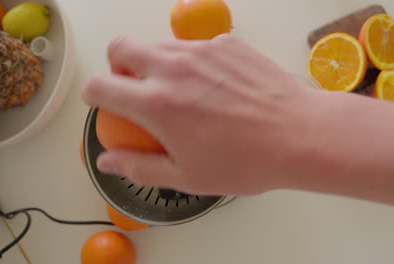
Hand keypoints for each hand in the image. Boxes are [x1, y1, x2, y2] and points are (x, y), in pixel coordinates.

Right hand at [82, 34, 325, 194]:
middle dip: (117, 65)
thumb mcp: (187, 177)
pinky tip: (215, 85)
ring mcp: (202, 50)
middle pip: (121, 46)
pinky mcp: (227, 43)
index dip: (95, 96)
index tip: (104, 104)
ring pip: (159, 43)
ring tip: (179, 90)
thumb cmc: (245, 161)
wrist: (298, 135)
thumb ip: (139, 166)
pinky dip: (193, 61)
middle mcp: (173, 67)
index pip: (100, 85)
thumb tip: (108, 159)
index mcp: (156, 102)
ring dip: (156, 62)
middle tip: (135, 87)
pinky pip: (196, 45)